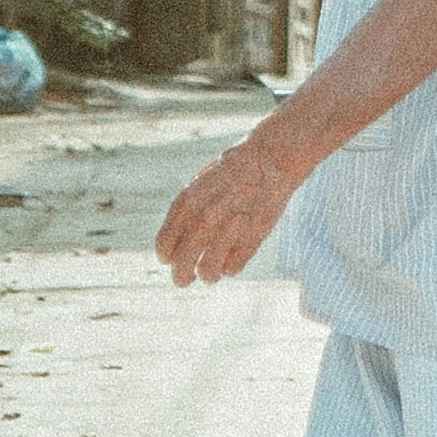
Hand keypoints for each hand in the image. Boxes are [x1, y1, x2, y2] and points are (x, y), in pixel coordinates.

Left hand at [156, 131, 296, 286]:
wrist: (272, 157)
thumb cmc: (236, 169)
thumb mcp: (202, 181)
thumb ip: (187, 208)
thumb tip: (176, 237)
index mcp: (189, 202)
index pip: (165, 243)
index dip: (166, 256)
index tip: (169, 260)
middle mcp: (206, 217)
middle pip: (182, 264)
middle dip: (181, 277)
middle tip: (185, 280)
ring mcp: (230, 228)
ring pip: (208, 272)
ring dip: (207, 275)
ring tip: (210, 274)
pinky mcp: (253, 237)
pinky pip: (233, 267)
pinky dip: (230, 268)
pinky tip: (232, 260)